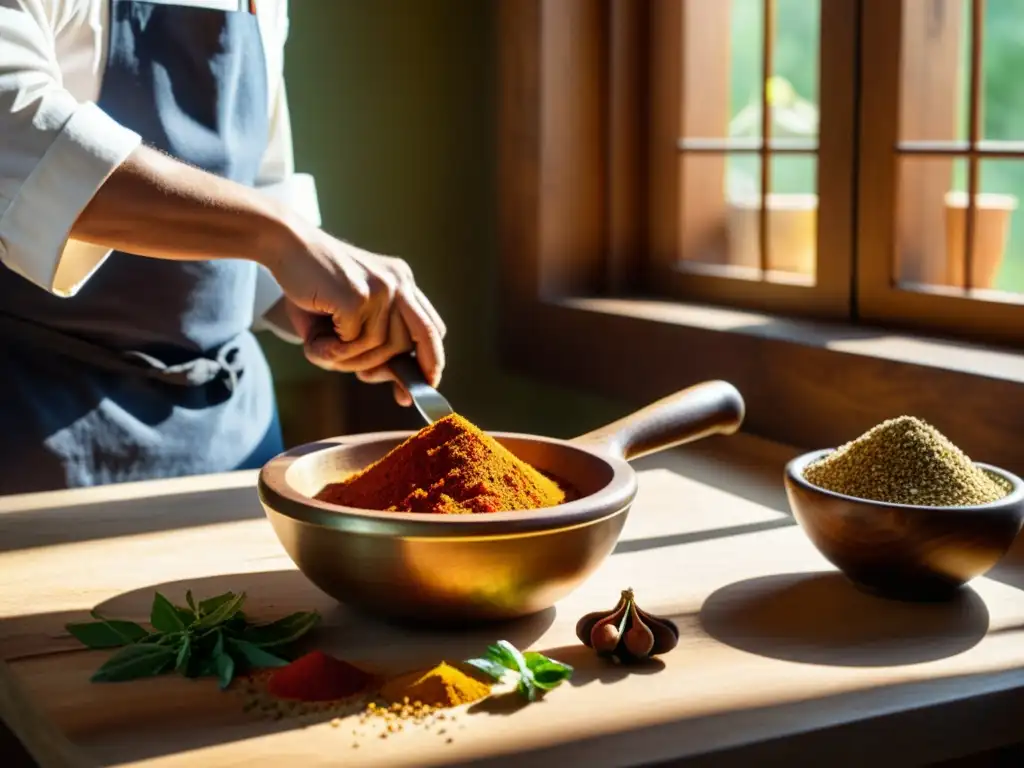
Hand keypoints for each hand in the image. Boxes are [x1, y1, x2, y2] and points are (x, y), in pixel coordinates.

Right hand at [262, 221, 446, 403]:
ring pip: (381, 346)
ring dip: (350, 359)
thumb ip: (374, 348)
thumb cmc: (313, 286)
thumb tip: (399, 387)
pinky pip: (354, 342)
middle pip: (412, 342)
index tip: (423, 384)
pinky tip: (315, 336)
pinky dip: (332, 349)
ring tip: (324, 347)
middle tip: (361, 377)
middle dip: (386, 368)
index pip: (431, 327)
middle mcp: (399, 282)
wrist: (285, 245)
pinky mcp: (358, 295)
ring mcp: (381, 287)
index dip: (431, 360)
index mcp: (402, 282)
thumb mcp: (350, 320)